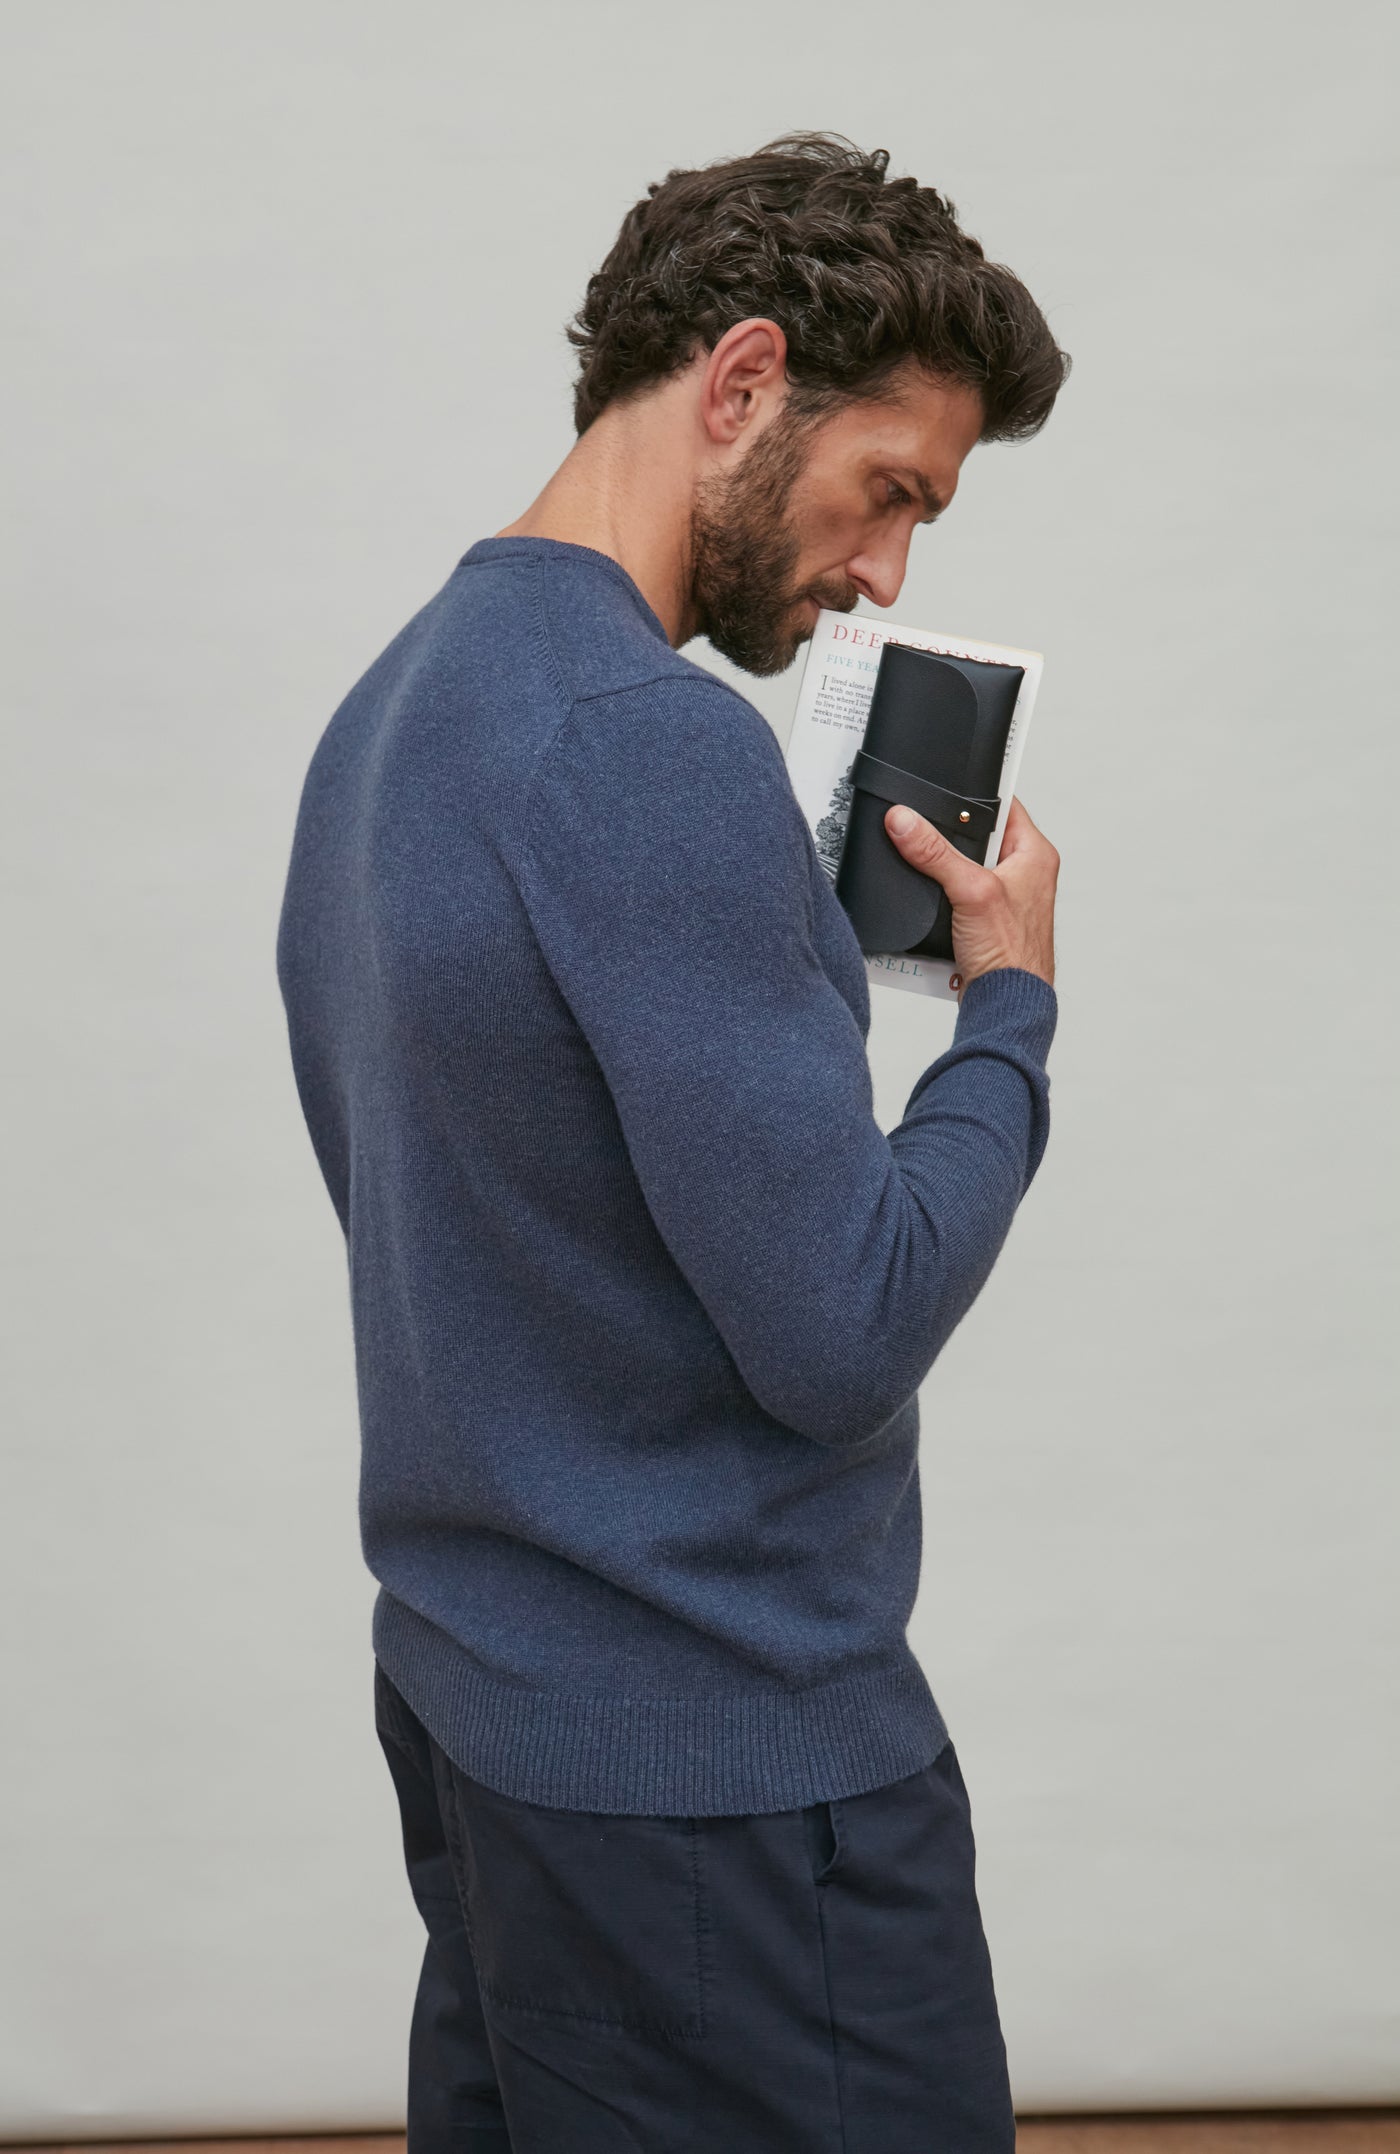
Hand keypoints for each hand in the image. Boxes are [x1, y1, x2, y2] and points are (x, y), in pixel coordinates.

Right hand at [882, 795, 1058, 998]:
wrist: (1006, 1003)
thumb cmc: (1012, 954)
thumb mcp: (969, 890)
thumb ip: (935, 853)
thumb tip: (904, 821)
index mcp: (1035, 854)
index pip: (1004, 804)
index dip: (974, 796)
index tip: (944, 790)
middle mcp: (1024, 873)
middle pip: (976, 838)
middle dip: (950, 842)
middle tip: (930, 840)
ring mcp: (1004, 898)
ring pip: (963, 870)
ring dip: (944, 876)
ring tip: (937, 881)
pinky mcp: (986, 921)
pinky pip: (957, 898)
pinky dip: (943, 901)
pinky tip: (936, 907)